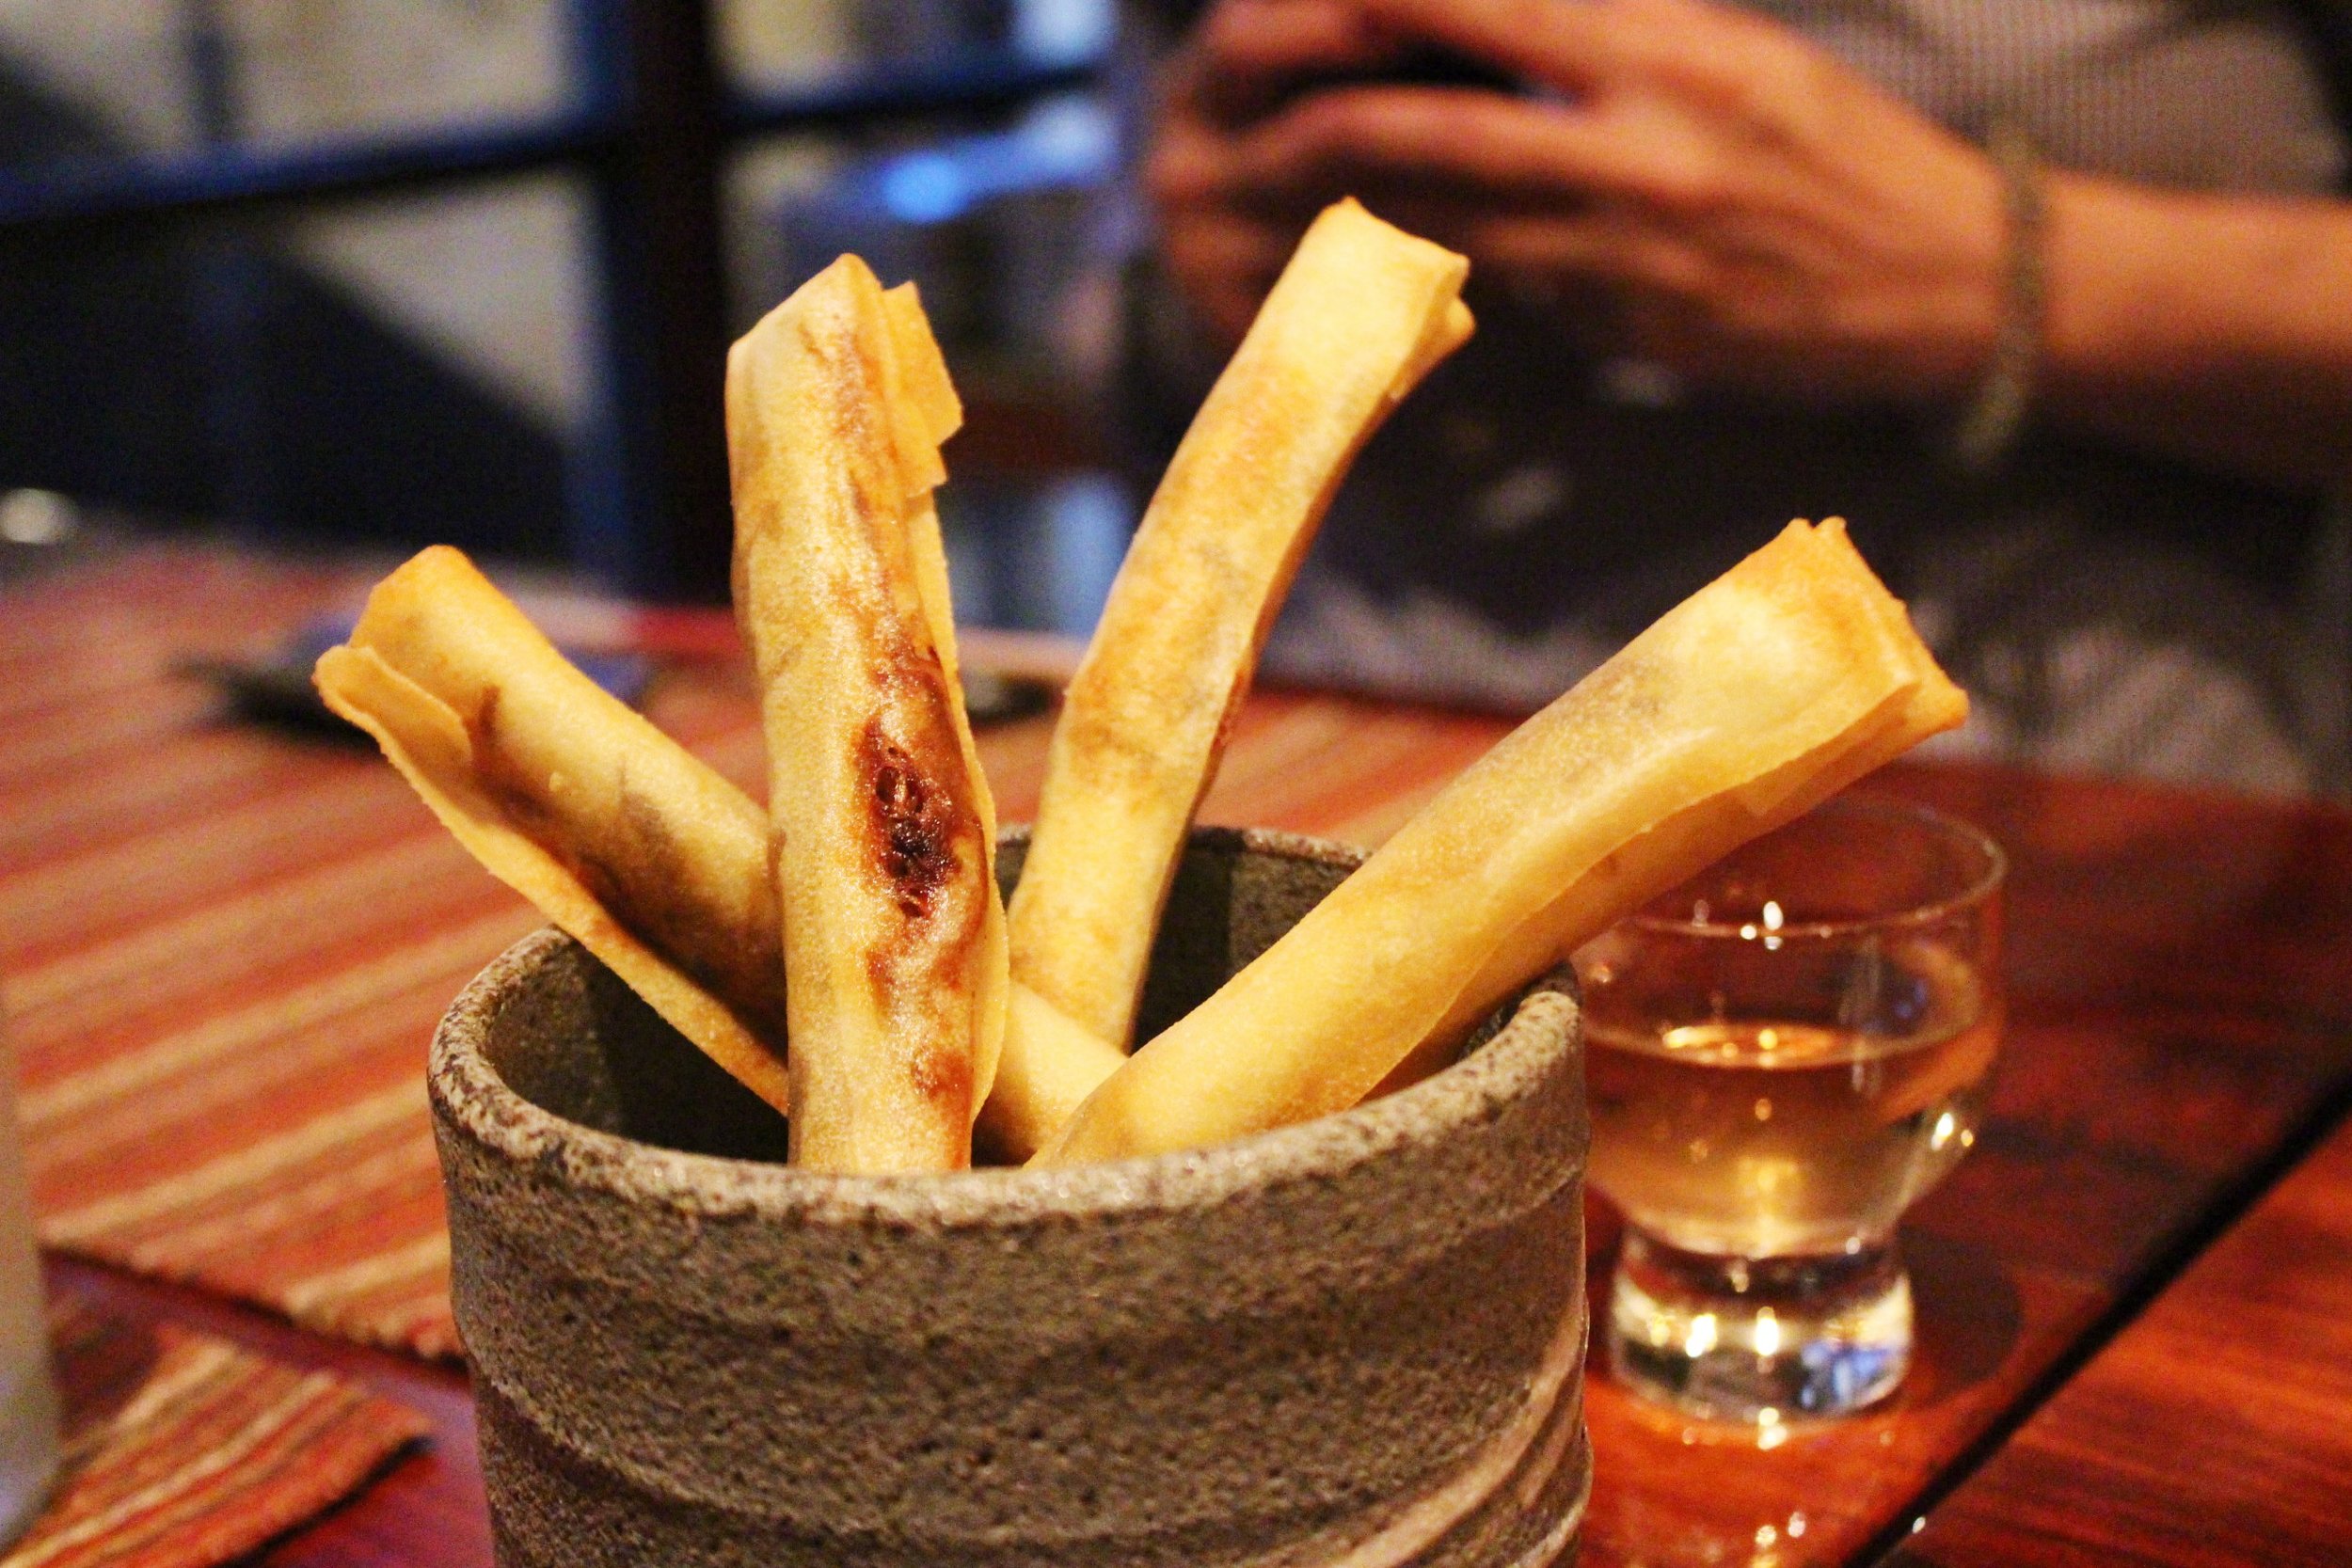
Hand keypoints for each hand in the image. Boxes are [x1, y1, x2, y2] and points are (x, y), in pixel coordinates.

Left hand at [1150, 0, 2008, 402]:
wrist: (1952, 280)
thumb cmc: (1842, 148)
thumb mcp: (1740, 53)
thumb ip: (1618, 31)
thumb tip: (1492, 21)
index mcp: (1676, 55)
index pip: (1492, 6)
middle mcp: (1644, 150)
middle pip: (1440, 126)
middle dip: (1334, 117)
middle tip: (1261, 107)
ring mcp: (1631, 253)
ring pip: (1452, 222)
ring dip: (1362, 205)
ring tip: (1290, 184)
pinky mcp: (1628, 330)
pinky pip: (1508, 290)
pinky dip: (1440, 268)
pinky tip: (1389, 257)